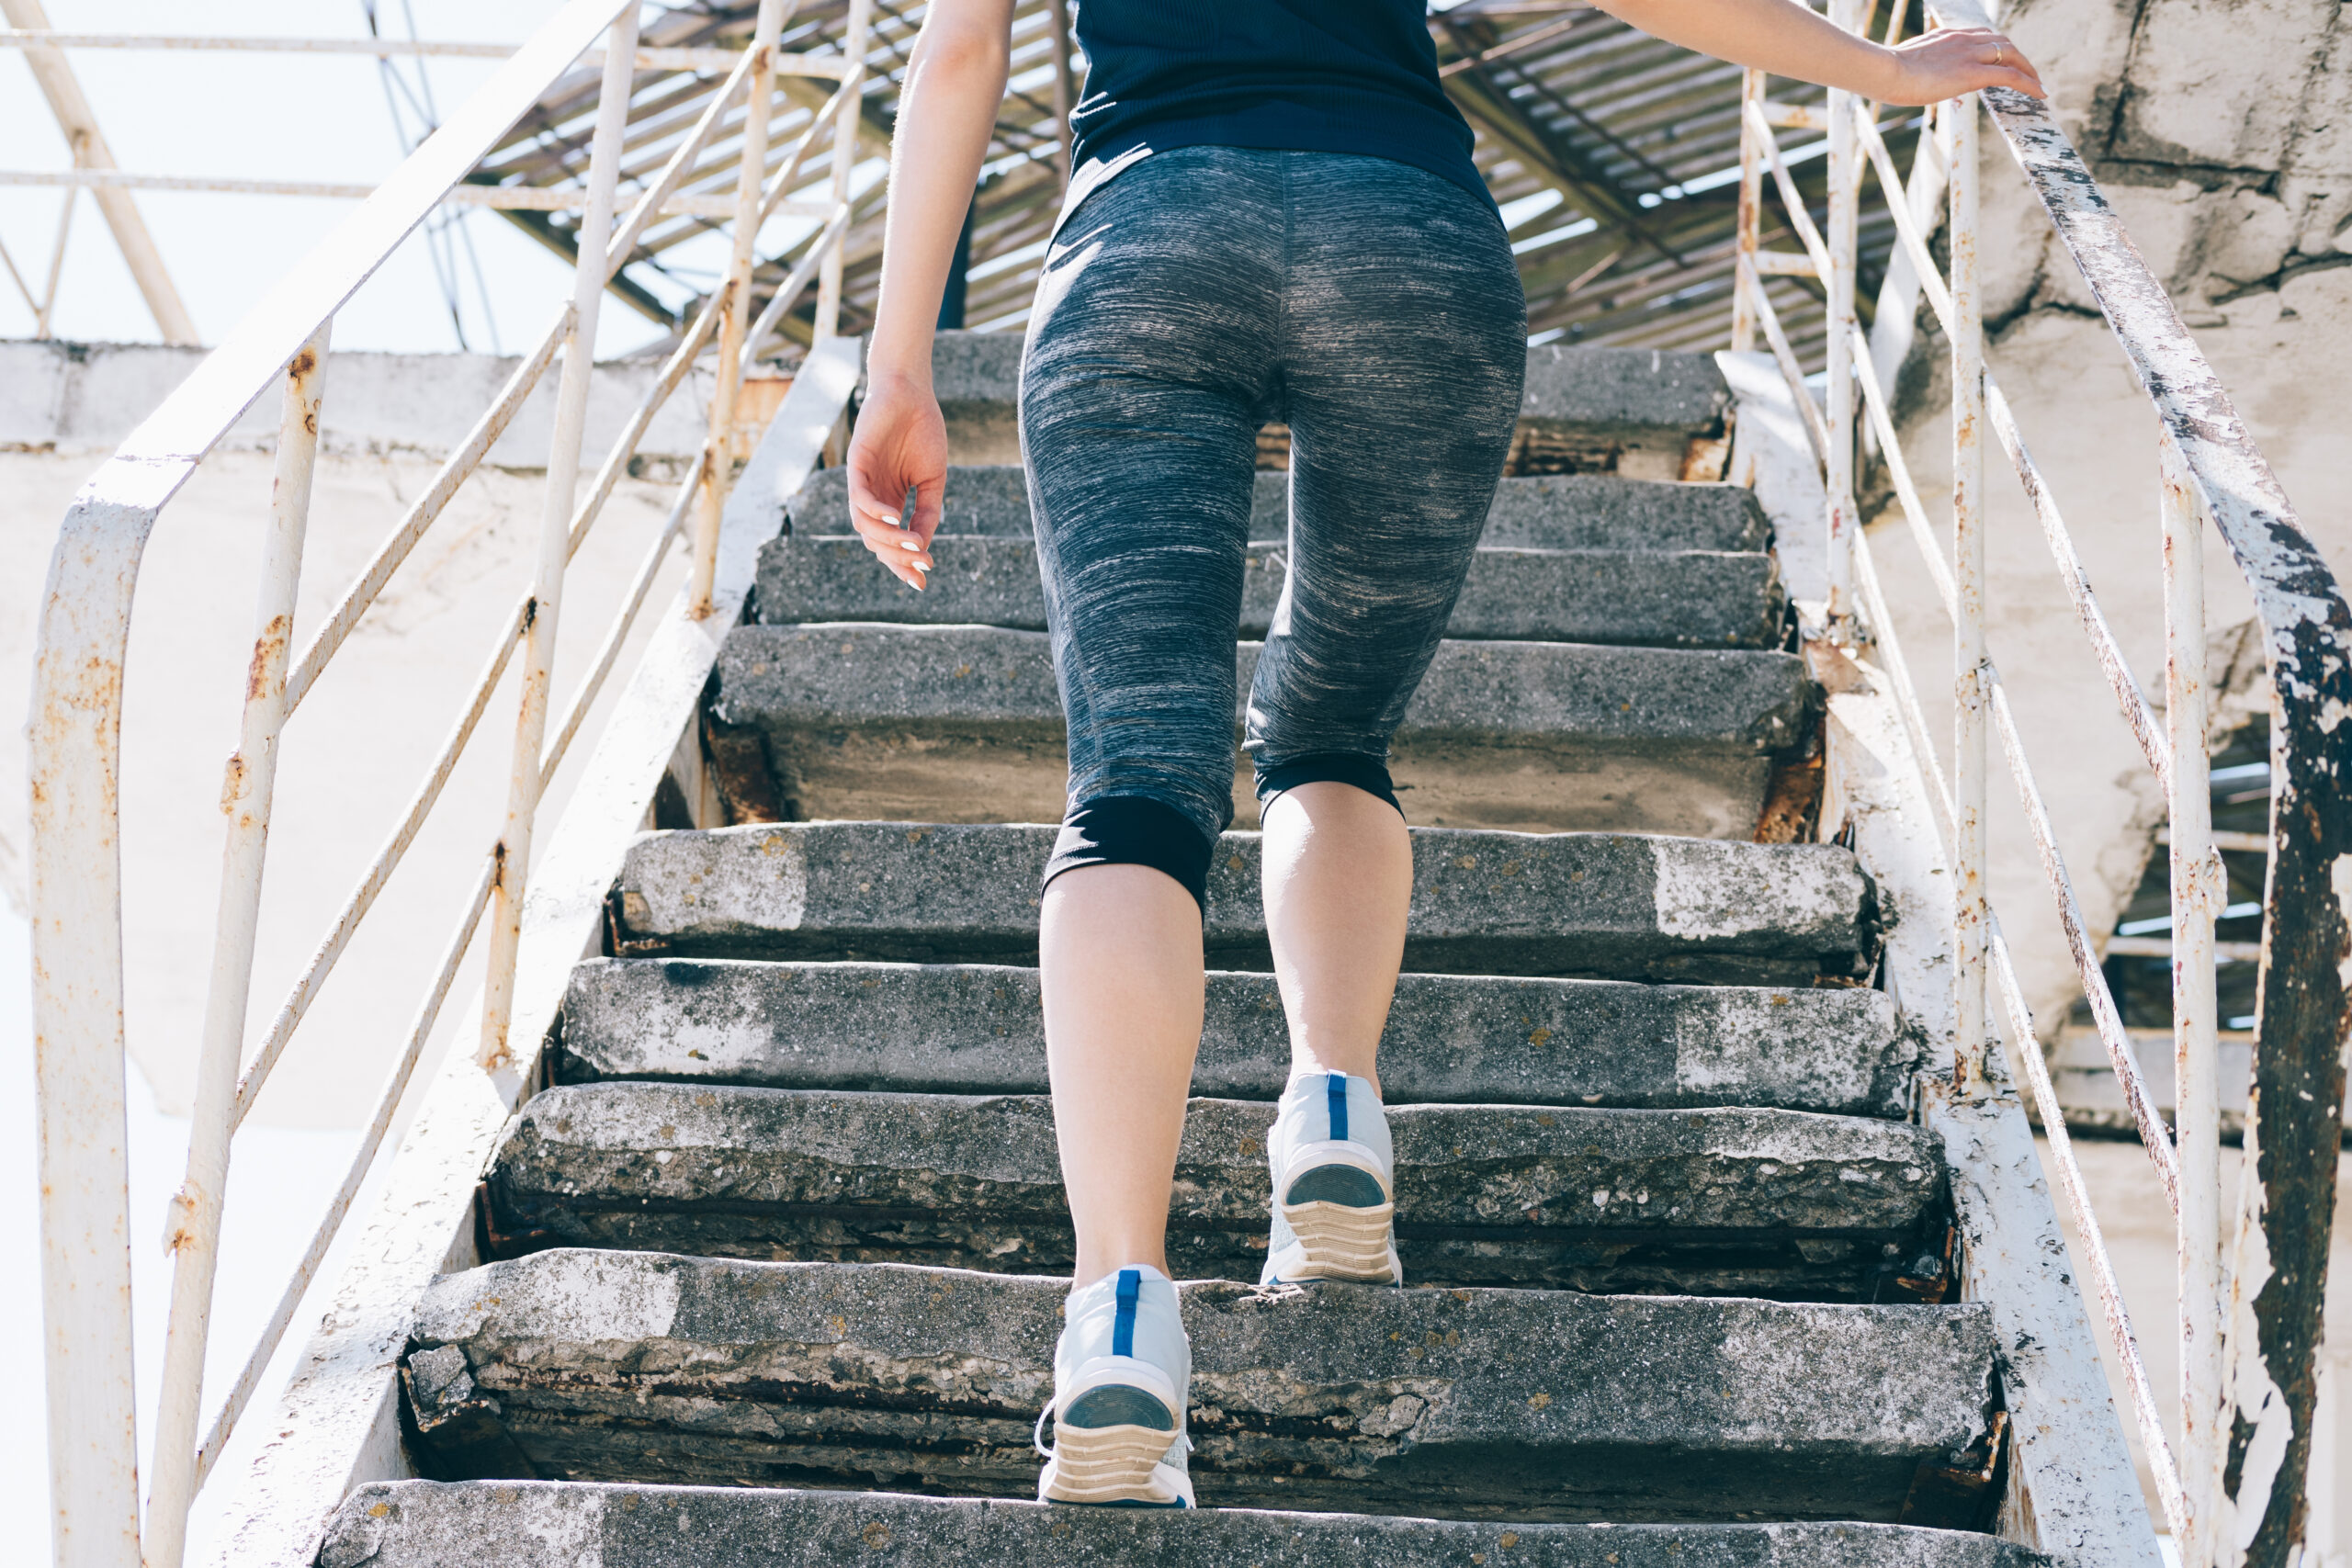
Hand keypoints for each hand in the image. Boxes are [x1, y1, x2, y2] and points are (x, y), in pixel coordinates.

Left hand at [843, 371, 946, 589]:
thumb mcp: (932, 480)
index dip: (904, 564)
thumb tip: (922, 547)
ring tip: (914, 546)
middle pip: (875, 541)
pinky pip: (859, 497)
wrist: (912, 392)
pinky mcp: (856, 464)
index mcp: (890, 502)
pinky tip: (894, 519)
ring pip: (865, 525)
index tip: (923, 581)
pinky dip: (875, 512)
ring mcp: (862, 482)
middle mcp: (873, 497)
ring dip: (889, 540)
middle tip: (922, 566)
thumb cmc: (923, 432)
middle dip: (897, 559)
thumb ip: (928, 512)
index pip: (890, 543)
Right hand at [1875, 26, 2044, 103]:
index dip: (1997, 48)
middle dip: (2018, 57)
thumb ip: (1918, 66)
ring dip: (2028, 69)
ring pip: (2012, 54)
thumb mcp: (1905, 64)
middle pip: (2002, 41)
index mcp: (1946, 35)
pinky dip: (2029, 83)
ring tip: (2037, 85)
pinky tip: (2040, 94)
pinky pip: (2010, 75)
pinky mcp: (1972, 73)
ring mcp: (1969, 54)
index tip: (2003, 61)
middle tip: (2027, 74)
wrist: (1883, 70)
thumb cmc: (1884, 72)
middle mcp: (1962, 39)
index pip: (1981, 36)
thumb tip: (1912, 79)